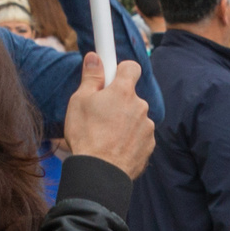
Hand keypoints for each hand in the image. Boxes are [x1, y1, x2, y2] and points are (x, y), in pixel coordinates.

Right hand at [63, 52, 154, 177]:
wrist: (100, 172)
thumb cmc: (87, 135)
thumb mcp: (80, 101)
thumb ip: (91, 77)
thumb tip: (95, 58)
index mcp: (123, 91)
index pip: (131, 67)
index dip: (121, 70)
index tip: (111, 75)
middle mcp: (140, 106)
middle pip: (130, 96)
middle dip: (117, 101)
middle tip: (99, 113)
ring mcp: (147, 127)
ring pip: (134, 117)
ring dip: (123, 121)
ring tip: (104, 135)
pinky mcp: (150, 145)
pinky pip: (139, 135)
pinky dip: (129, 138)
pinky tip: (114, 147)